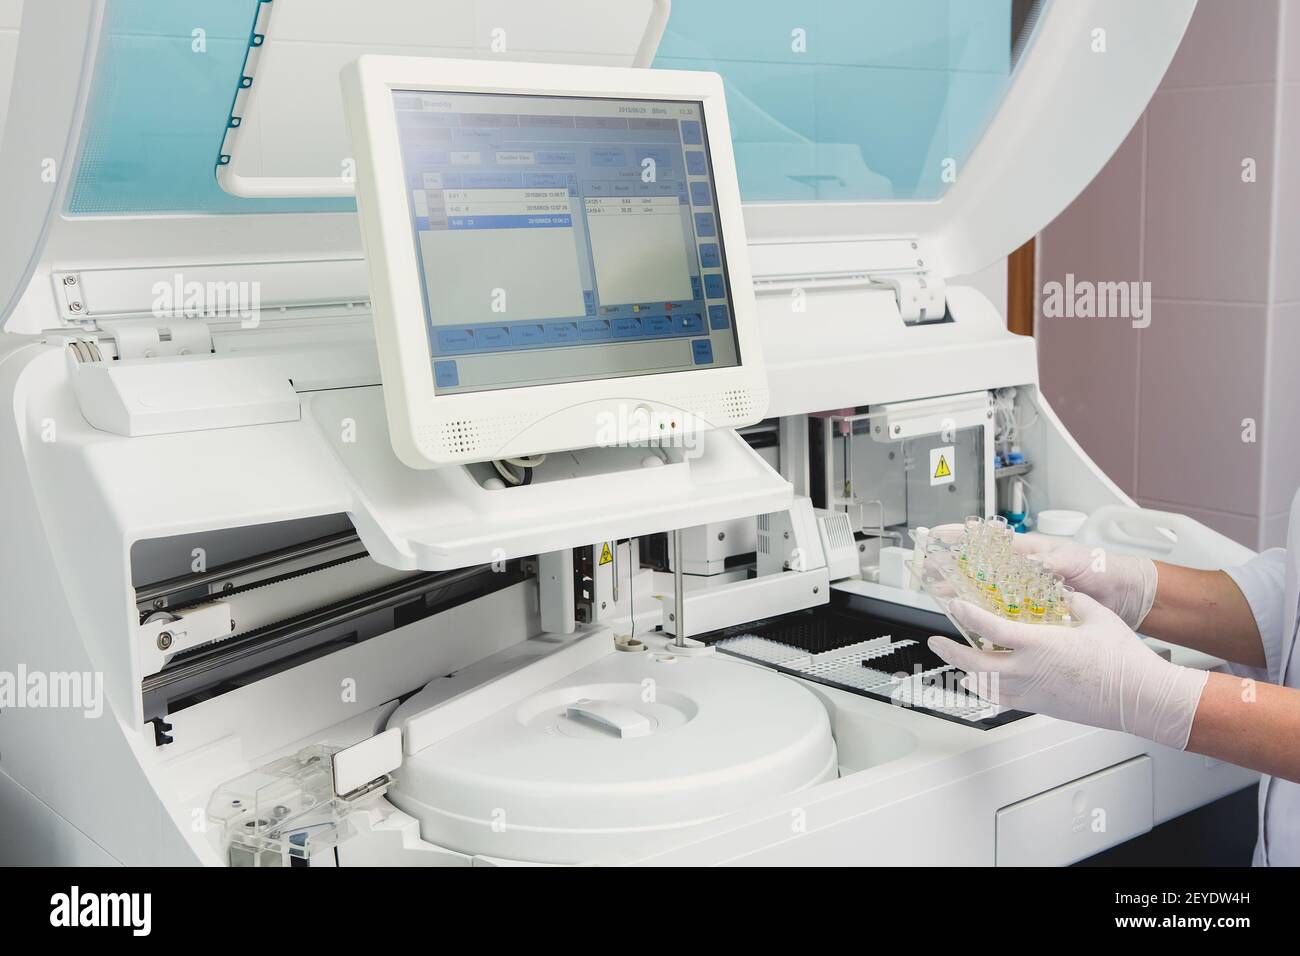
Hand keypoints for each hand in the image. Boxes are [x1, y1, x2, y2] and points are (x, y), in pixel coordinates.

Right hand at [927, 525, 1157, 629]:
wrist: (1129, 597)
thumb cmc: (1103, 569)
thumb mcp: (1074, 561)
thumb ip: (1050, 562)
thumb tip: (1031, 563)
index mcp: (1030, 553)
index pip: (988, 541)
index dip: (961, 536)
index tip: (936, 536)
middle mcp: (1024, 574)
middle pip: (979, 571)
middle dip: (952, 570)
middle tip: (929, 572)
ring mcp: (1028, 597)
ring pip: (988, 597)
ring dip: (965, 599)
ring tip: (943, 600)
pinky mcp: (1036, 618)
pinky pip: (1006, 621)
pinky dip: (990, 624)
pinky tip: (975, 629)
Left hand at [927, 594, 1207, 749]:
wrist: (1140, 698)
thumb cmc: (1123, 661)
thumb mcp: (1096, 616)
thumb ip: (1072, 601)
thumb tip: (1062, 594)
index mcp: (1038, 644)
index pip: (989, 627)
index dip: (967, 615)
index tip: (955, 606)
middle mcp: (1028, 671)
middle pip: (974, 662)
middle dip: (949, 651)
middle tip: (935, 641)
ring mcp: (1032, 692)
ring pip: (985, 685)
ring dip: (966, 672)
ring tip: (955, 661)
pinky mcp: (1041, 707)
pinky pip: (1003, 700)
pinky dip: (986, 691)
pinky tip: (983, 685)